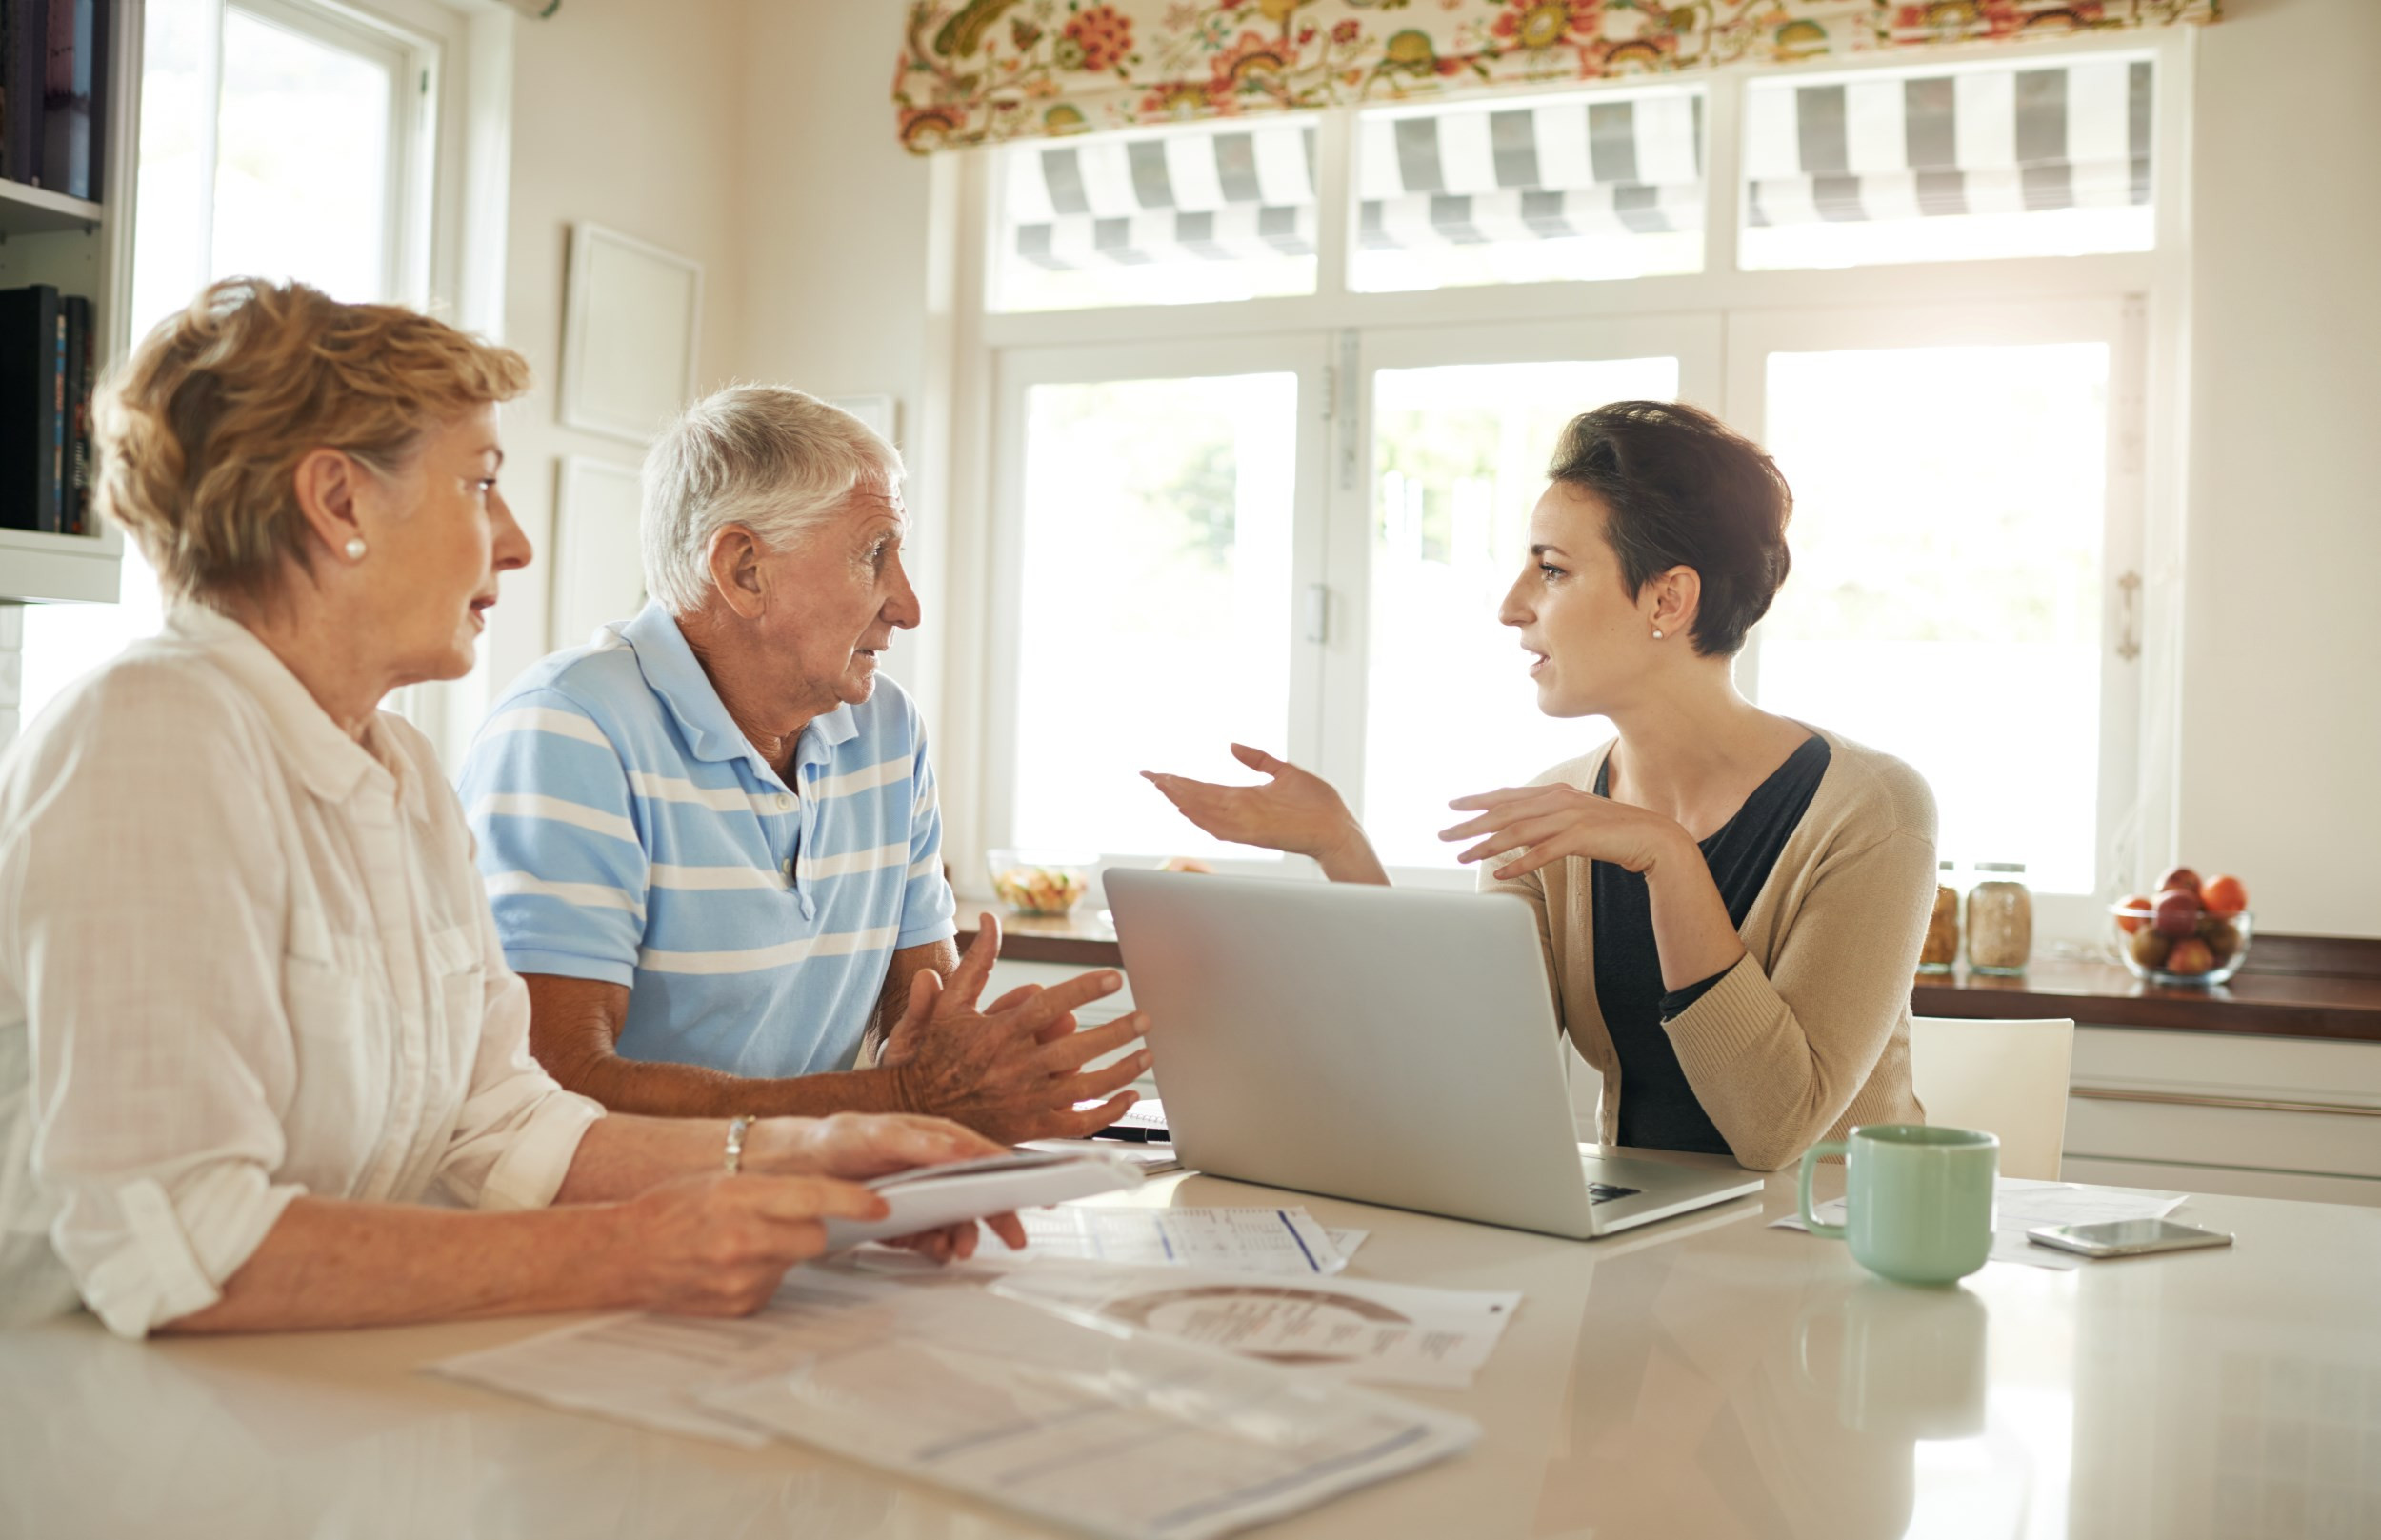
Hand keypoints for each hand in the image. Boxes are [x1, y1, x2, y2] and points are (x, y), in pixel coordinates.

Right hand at [614, 1172, 887, 1315]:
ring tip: (744, 1243)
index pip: (813, 1198)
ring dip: (783, 1251)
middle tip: (791, 1221)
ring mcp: (742, 1279)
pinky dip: (764, 1274)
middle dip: (812, 1227)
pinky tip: (731, 1266)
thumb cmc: (668, 1211)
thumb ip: (770, 1191)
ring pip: (795, 1262)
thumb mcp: (719, 1182)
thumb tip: (824, 1199)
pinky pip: (774, 1285)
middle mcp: (744, 1240)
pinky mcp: (740, 1306)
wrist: (621, 1255)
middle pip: (816, 1237)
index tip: (881, 1206)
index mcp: (739, 1198)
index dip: (853, 1202)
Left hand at [746, 1111, 1030, 1256]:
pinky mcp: (897, 1222)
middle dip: (996, 1215)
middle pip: (975, 1192)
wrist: (783, 1170)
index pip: (982, 1154)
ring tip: (959, 1250)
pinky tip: (939, 1253)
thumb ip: (918, 1142)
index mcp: (931, 1139)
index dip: (1013, 1171)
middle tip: (1013, 1238)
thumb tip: (963, 1150)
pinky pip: (928, 1238)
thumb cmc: (829, 1140)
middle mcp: (928, 1166)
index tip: (1040, 1189)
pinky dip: (937, 1247)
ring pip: (954, 1219)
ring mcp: (914, 1195)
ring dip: (963, 1235)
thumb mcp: (872, 1135)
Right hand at [879, 914, 1150, 1142]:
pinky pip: (1076, 1123)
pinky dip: (1107, 1112)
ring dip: (1120, 1070)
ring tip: (1146, 1053)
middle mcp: (1015, 1067)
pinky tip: (1128, 1096)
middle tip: (1144, 1018)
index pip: (1049, 1006)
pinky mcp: (1031, 1127)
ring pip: (1084, 1087)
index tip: (1114, 978)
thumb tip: (990, 920)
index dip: (1084, 989)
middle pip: (1076, 1048)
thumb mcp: (949, 1003)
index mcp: (999, 1033)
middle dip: (1116, 1032)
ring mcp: (1025, 1100)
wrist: (916, 1109)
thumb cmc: (932, 1053)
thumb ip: (976, 961)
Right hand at [1142, 744, 1369, 868]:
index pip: (1205, 789)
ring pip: (1206, 811)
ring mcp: (1248, 823)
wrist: (1339, 828)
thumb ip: (1258, 760)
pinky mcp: (1258, 833)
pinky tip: (1188, 809)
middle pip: (1198, 798)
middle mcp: (1241, 811)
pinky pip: (1224, 827)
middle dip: (1173, 787)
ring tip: (1161, 785)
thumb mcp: (1285, 771)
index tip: (1157, 773)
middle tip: (1148, 775)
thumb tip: (1231, 746)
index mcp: (1245, 798)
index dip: (1180, 781)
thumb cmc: (1318, 804)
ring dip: (1183, 799)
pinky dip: (1204, 818)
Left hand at [1441, 782, 1689, 881]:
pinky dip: (1519, 862)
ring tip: (1463, 856)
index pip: (1509, 795)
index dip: (1479, 799)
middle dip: (1471, 823)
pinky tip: (1500, 872)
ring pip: (1517, 831)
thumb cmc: (1614, 832)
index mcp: (1557, 793)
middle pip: (1505, 812)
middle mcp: (1559, 800)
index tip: (1453, 805)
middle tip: (1444, 835)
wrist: (1655, 838)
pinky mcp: (1581, 837)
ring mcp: (1570, 817)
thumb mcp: (1576, 819)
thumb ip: (1550, 819)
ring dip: (1486, 845)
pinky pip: (1543, 852)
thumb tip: (1520, 829)